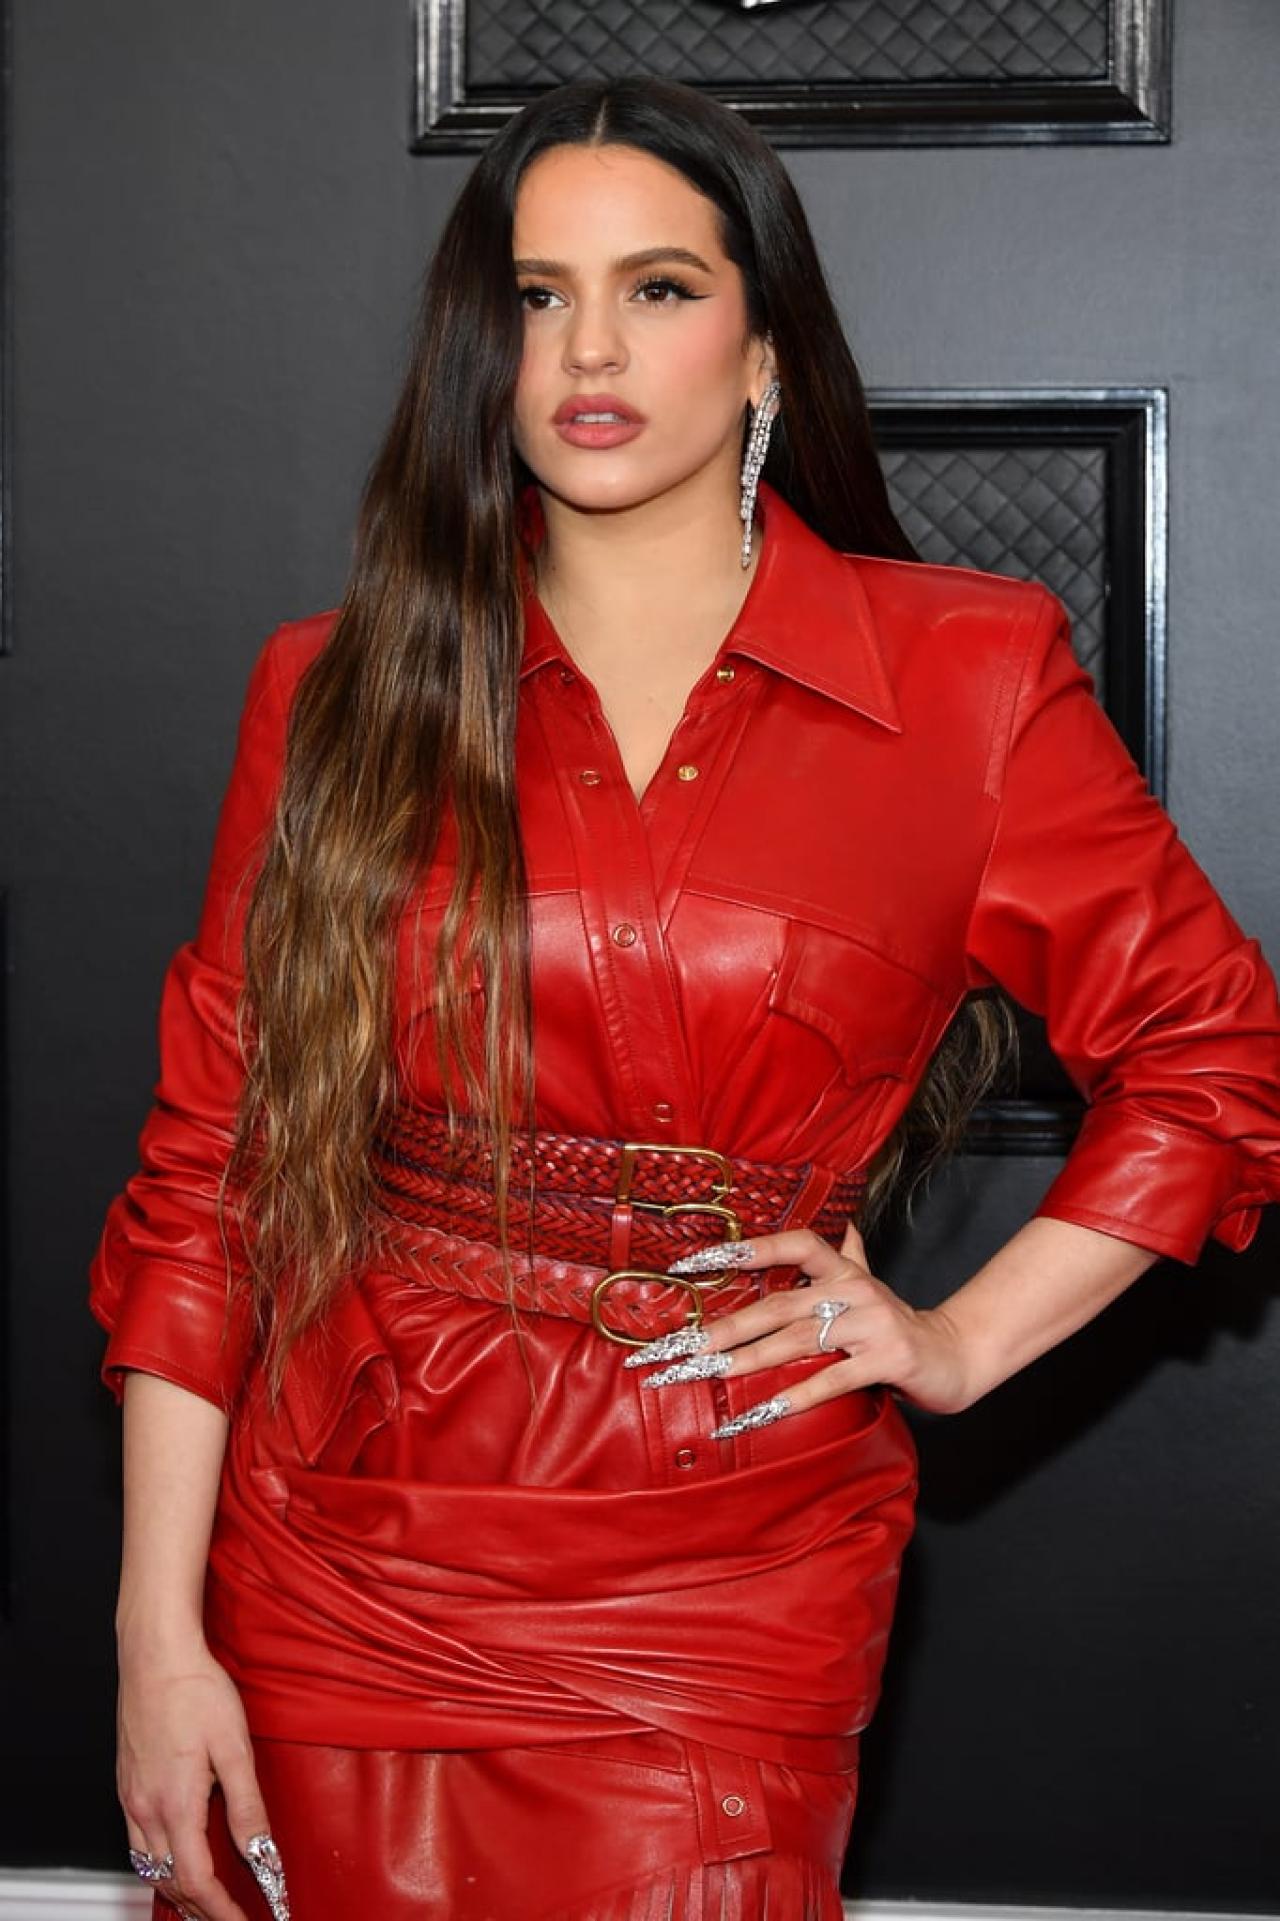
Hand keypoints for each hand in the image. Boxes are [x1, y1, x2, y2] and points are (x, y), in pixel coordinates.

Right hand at [117, 1628, 279, 1920]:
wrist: (155, 1654)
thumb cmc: (195, 1689)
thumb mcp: (234, 1747)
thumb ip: (247, 1806)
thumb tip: (261, 1853)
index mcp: (175, 1805)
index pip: (197, 1881)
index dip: (222, 1910)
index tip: (245, 1920)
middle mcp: (146, 1809)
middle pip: (170, 1882)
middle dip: (201, 1909)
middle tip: (230, 1916)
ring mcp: (132, 1798)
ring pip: (150, 1867)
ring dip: (178, 1891)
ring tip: (206, 1901)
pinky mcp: (127, 1784)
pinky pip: (139, 1843)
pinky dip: (159, 1865)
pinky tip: (176, 1857)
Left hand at [626, 1221, 972, 1429]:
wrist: (957, 1355)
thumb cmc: (899, 1323)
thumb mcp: (869, 1284)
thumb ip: (848, 1253)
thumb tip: (840, 1221)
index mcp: (844, 1270)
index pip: (794, 1244)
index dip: (749, 1249)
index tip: (696, 1261)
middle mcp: (856, 1290)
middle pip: (780, 1303)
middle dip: (727, 1326)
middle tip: (682, 1347)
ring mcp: (872, 1325)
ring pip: (797, 1340)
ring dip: (747, 1359)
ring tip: (708, 1374)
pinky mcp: (886, 1361)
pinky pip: (830, 1380)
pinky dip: (791, 1398)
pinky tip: (758, 1412)